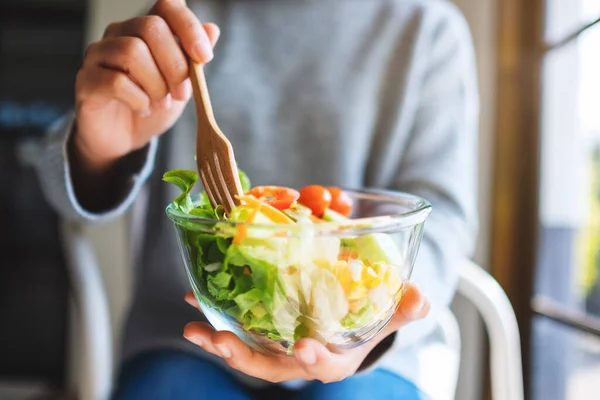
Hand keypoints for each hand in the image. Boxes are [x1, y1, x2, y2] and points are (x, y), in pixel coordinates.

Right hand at [74, 0, 218, 173]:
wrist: (125, 138)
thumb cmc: (153, 106)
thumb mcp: (182, 84)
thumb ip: (194, 58)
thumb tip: (212, 29)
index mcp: (147, 29)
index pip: (167, 5)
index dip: (188, 26)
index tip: (204, 57)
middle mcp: (120, 33)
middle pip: (150, 26)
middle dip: (175, 65)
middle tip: (182, 93)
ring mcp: (100, 54)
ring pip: (131, 51)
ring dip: (156, 84)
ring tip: (161, 103)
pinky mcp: (86, 80)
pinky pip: (115, 81)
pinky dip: (138, 100)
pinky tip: (143, 110)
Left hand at [183, 284, 429, 382]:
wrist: (346, 324)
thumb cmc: (367, 322)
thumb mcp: (388, 316)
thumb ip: (403, 308)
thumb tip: (422, 297)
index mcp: (334, 360)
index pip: (324, 366)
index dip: (314, 360)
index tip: (303, 348)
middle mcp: (300, 359)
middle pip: (270, 366)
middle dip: (243, 357)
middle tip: (218, 340)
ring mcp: (278, 348)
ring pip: (246, 351)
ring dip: (219, 339)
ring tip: (193, 325)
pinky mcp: (264, 332)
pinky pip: (239, 328)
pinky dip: (218, 316)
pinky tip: (197, 297)